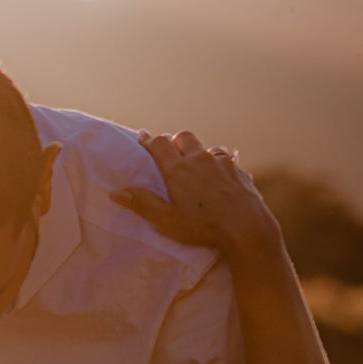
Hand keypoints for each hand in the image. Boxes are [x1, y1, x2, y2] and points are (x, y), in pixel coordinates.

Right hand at [111, 130, 279, 258]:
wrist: (246, 226)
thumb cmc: (202, 226)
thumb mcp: (166, 220)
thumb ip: (142, 203)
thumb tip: (116, 192)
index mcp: (178, 169)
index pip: (160, 144)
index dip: (149, 140)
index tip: (142, 137)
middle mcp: (199, 159)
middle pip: (183, 137)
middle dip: (174, 141)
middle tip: (169, 152)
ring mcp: (221, 162)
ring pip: (205, 147)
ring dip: (197, 152)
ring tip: (195, 165)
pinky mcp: (238, 170)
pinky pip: (225, 160)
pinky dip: (217, 164)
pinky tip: (219, 176)